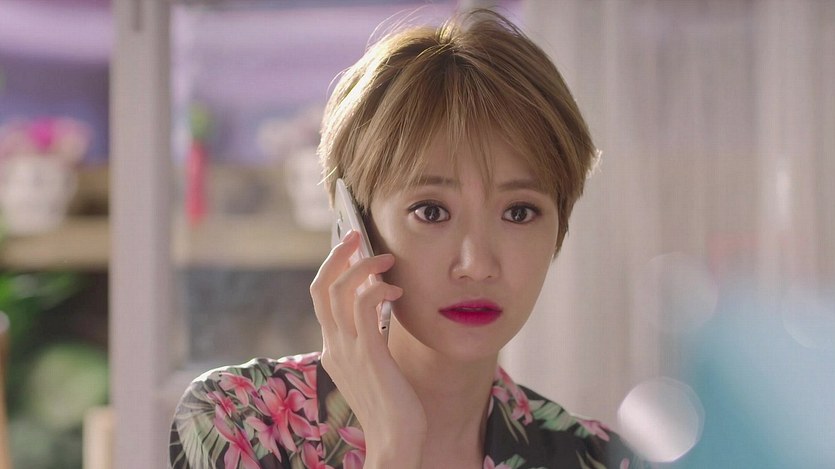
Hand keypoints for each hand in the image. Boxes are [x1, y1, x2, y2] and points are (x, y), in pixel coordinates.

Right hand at [310, 230, 426, 466]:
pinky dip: (378, 289)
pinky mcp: (367, 353)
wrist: (395, 439)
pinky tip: (396, 290)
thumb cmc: (393, 403)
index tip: (351, 249)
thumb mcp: (374, 365)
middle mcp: (333, 346)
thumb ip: (369, 337)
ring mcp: (347, 350)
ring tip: (386, 258)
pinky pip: (365, 306)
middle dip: (337, 255)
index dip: (333, 268)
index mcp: (333, 348)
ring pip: (339, 291)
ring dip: (363, 266)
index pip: (321, 298)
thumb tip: (379, 304)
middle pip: (321, 287)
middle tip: (356, 235)